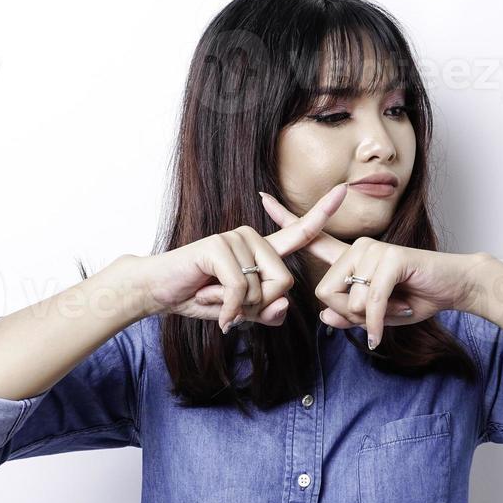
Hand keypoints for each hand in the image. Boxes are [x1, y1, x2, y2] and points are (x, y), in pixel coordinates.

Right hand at [127, 183, 346, 331]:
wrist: (159, 292)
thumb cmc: (200, 298)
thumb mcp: (241, 312)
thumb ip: (267, 312)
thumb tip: (283, 306)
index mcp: (262, 250)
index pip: (300, 232)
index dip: (323, 213)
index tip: (344, 189)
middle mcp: (252, 237)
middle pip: (285, 281)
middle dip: (260, 306)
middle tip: (230, 304)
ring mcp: (235, 238)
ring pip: (263, 289)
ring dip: (238, 307)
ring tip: (214, 297)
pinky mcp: (218, 246)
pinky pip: (239, 290)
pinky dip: (227, 309)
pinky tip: (212, 309)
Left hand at [255, 189, 489, 348]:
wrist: (453, 287)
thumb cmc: (415, 298)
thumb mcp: (374, 316)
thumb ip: (348, 316)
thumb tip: (325, 316)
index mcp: (351, 258)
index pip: (313, 238)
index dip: (287, 219)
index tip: (262, 198)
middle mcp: (358, 248)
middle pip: (324, 292)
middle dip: (347, 315)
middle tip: (376, 315)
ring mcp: (374, 250)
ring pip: (346, 300)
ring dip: (367, 318)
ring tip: (391, 308)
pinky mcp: (390, 259)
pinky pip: (369, 301)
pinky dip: (374, 323)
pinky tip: (379, 333)